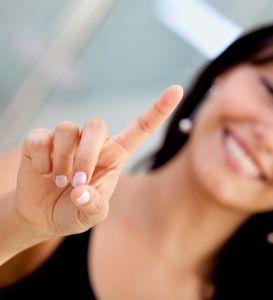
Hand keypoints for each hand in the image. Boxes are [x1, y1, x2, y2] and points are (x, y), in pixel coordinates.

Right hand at [14, 85, 182, 237]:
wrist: (42, 216)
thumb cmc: (75, 211)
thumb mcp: (90, 216)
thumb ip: (92, 207)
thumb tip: (81, 194)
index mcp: (115, 155)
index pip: (141, 128)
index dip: (159, 109)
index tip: (177, 89)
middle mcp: (94, 142)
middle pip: (96, 125)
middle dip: (86, 155)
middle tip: (77, 183)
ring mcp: (67, 139)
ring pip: (67, 129)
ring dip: (62, 161)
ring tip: (59, 182)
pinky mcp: (40, 140)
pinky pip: (40, 138)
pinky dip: (41, 160)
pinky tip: (42, 173)